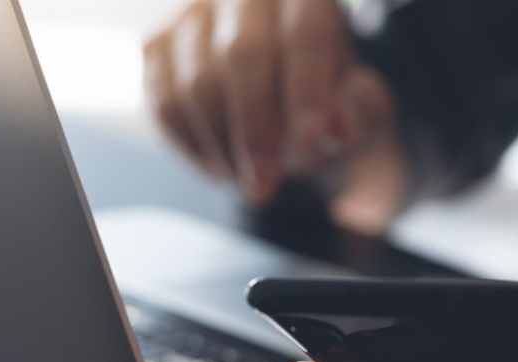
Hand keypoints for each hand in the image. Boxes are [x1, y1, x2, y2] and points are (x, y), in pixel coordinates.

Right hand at [142, 0, 396, 204]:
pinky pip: (164, 105)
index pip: (304, 35)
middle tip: (265, 188)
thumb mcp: (362, 108)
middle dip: (254, 130)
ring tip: (250, 180)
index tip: (314, 142)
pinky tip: (223, 167)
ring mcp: (193, 17)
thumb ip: (361, 114)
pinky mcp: (156, 47)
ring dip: (222, 147)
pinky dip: (193, 148)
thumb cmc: (327, 99)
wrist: (286, 101)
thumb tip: (341, 131)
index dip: (307, 91)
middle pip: (241, 55)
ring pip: (195, 84)